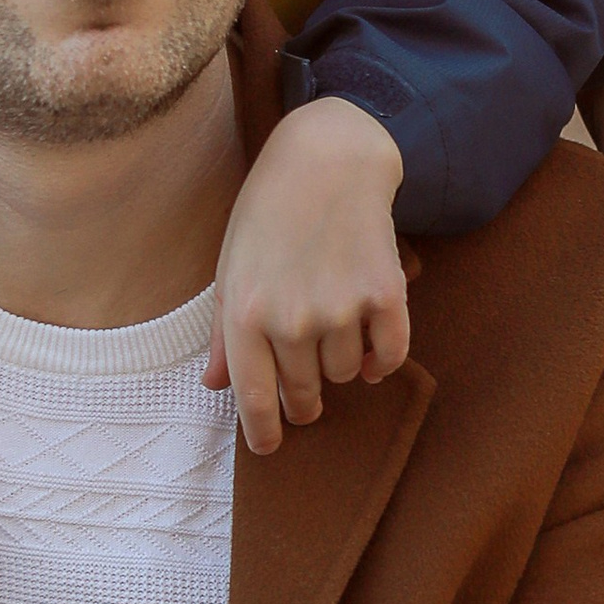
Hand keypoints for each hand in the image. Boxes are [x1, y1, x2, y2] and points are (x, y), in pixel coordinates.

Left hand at [207, 98, 408, 456]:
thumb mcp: (231, 267)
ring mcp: (341, 309)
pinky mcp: (385, 295)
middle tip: (305, 393)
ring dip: (340, 368)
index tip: (270, 446)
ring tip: (333, 337)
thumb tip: (215, 386)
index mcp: (244, 313)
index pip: (254, 399)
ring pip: (346, 375)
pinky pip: (388, 355)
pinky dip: (381, 363)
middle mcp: (291, 319)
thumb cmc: (269, 211)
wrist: (329, 158)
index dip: (263, 432)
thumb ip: (223, 333)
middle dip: (304, 400)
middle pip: (304, 392)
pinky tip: (371, 355)